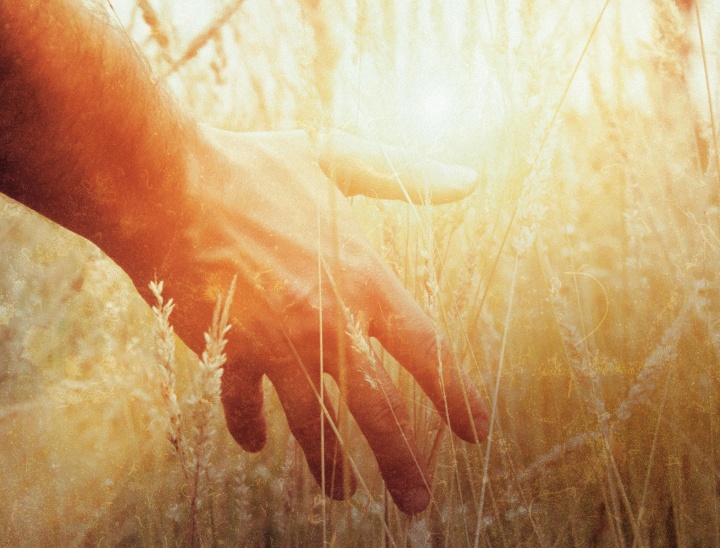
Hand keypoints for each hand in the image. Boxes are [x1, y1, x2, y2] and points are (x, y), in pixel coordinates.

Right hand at [148, 126, 488, 513]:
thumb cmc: (249, 166)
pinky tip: (255, 444)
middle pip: (377, 410)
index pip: (426, 351)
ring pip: (312, 422)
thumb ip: (405, 175)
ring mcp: (274, 343)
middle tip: (416, 504)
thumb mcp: (336, 157)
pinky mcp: (226, 351)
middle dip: (401, 462)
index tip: (474, 431)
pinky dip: (248, 425)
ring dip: (328, 463)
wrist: (161, 181)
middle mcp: (326, 322)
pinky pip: (241, 402)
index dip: (456, 396)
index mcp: (363, 277)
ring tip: (341, 493)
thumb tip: (471, 178)